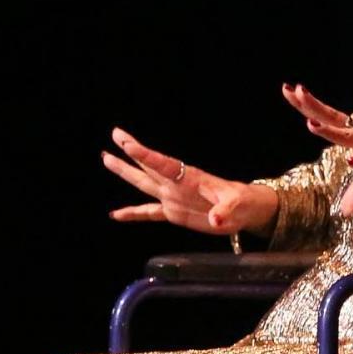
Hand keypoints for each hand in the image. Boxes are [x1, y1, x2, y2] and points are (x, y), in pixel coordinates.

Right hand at [101, 128, 276, 236]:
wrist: (246, 211)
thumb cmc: (243, 202)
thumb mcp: (237, 204)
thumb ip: (225, 210)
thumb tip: (216, 219)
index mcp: (189, 177)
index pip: (163, 164)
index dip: (144, 155)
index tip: (127, 142)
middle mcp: (176, 184)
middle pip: (148, 166)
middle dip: (130, 152)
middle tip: (114, 134)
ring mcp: (172, 197)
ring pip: (143, 183)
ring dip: (125, 172)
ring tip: (106, 158)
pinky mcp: (173, 212)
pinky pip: (148, 212)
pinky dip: (132, 213)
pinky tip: (116, 215)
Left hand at [280, 82, 352, 217]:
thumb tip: (345, 212)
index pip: (327, 117)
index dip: (307, 106)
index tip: (288, 90)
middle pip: (331, 116)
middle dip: (310, 105)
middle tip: (290, 89)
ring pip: (349, 133)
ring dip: (330, 130)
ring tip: (310, 124)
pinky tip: (350, 160)